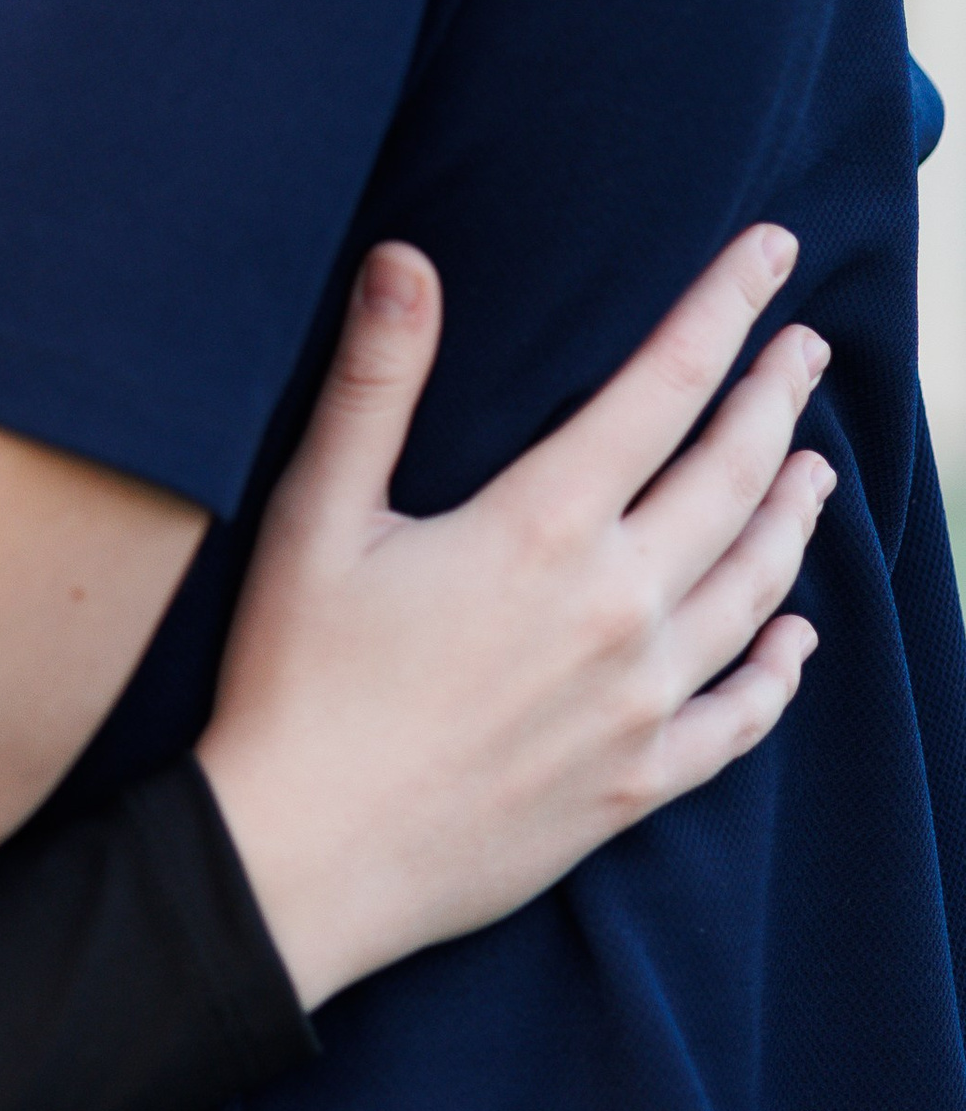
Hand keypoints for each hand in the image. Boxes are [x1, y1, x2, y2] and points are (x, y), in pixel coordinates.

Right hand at [197, 229, 825, 1010]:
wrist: (303, 858)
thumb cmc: (295, 678)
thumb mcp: (316, 515)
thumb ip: (374, 381)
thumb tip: (407, 257)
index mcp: (544, 526)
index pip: (665, 386)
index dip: (725, 308)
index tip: (772, 252)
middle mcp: (618, 606)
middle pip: (731, 477)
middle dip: (775, 399)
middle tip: (808, 347)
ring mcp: (640, 702)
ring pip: (753, 588)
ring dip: (792, 518)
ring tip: (814, 467)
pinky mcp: (638, 782)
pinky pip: (740, 716)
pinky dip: (781, 670)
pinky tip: (798, 642)